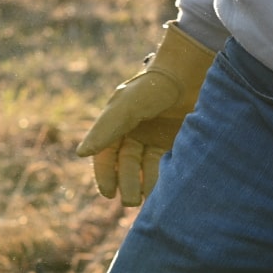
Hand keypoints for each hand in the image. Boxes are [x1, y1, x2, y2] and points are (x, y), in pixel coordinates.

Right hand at [76, 23, 216, 205]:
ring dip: (144, 185)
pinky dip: (163, 178)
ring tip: (147, 197)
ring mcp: (157, 138)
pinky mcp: (177, 142)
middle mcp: (136, 132)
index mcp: (118, 123)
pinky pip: (166, 166)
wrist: (191, 73)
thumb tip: (81, 153)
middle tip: (130, 199)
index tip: (108, 193)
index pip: (106, 155)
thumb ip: (105, 129)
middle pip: (126, 165)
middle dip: (126, 184)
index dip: (104, 174)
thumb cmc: (154, 86)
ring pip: (146, 169)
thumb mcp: (126, 106)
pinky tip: (165, 189)